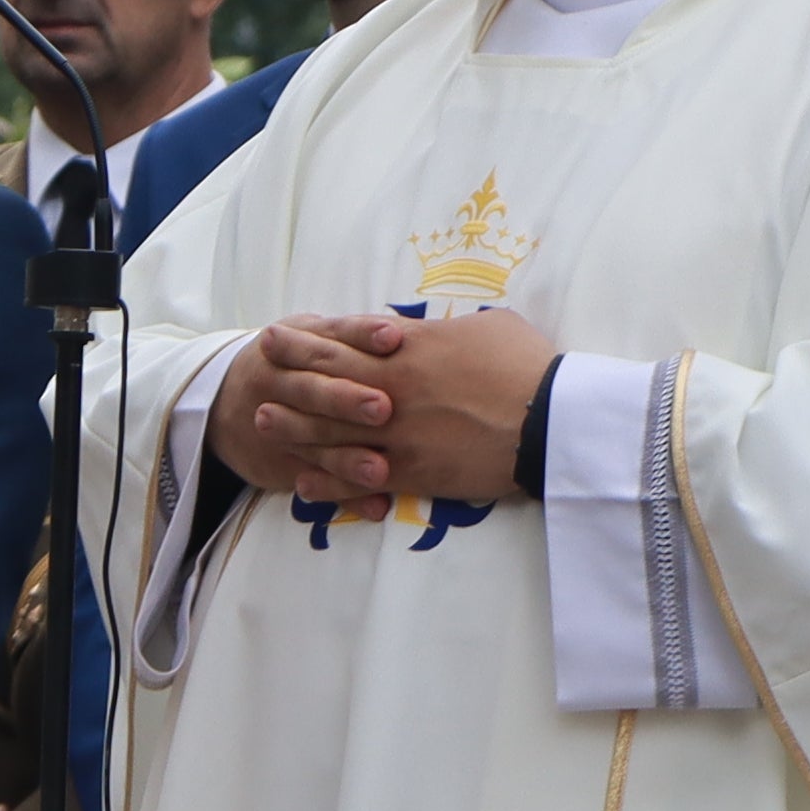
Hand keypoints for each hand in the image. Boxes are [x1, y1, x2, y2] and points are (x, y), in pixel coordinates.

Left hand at [211, 310, 546, 509]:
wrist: (551, 420)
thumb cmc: (529, 367)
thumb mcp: (490, 327)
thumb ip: (450, 332)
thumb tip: (440, 332)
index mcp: (411, 350)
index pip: (346, 341)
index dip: (310, 338)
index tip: (282, 334)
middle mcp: (393, 390)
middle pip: (327, 380)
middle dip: (290, 372)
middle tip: (258, 365)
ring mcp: (398, 434)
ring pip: (331, 431)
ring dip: (293, 426)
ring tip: (262, 419)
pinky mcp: (412, 472)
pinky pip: (357, 479)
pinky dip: (327, 482)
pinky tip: (301, 482)